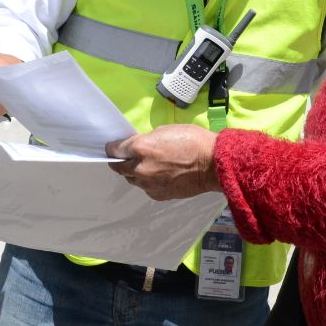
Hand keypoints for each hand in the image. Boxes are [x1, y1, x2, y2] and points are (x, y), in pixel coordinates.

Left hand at [106, 124, 221, 200]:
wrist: (212, 165)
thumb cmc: (192, 141)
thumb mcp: (166, 130)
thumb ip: (147, 139)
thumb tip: (139, 146)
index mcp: (140, 148)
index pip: (114, 150)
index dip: (113, 147)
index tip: (115, 147)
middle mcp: (140, 168)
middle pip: (119, 167)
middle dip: (120, 161)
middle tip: (127, 157)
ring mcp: (148, 184)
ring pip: (132, 179)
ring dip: (134, 172)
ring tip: (147, 166)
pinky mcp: (158, 195)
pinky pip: (146, 188)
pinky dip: (148, 182)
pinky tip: (159, 176)